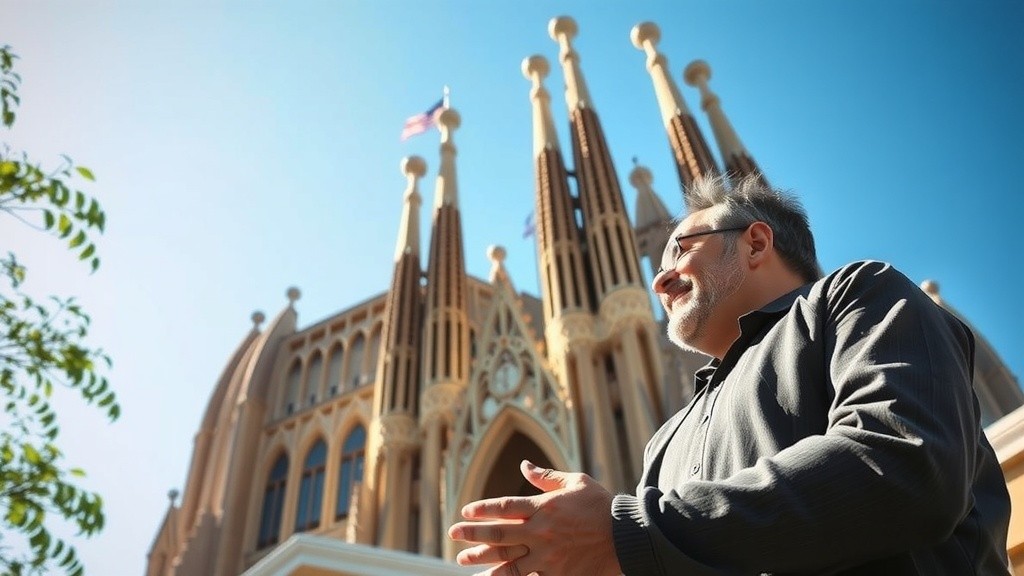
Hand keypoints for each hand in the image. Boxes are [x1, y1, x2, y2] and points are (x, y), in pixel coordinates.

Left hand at [447, 460, 621, 575]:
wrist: (627, 537)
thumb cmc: (602, 506)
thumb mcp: (576, 482)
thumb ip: (546, 477)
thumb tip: (524, 465)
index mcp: (544, 507)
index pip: (505, 506)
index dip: (483, 509)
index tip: (465, 511)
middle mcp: (541, 531)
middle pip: (499, 533)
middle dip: (472, 534)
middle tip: (453, 534)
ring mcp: (547, 556)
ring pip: (507, 559)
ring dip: (483, 559)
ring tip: (463, 560)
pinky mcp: (556, 574)